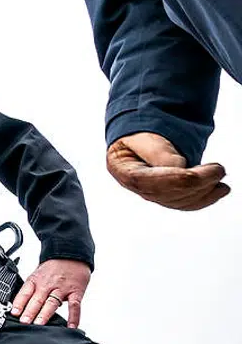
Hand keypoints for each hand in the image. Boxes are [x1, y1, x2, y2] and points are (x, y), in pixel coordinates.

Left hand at [11, 258, 90, 327]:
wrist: (71, 255)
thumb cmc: (53, 268)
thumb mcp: (37, 275)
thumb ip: (32, 290)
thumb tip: (21, 307)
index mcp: (36, 280)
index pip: (25, 292)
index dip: (19, 302)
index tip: (14, 312)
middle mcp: (47, 284)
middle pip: (37, 299)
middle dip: (30, 311)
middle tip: (24, 321)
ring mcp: (62, 289)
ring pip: (52, 302)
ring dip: (45, 314)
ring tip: (39, 324)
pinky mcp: (76, 292)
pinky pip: (74, 306)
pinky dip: (73, 317)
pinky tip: (71, 327)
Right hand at [107, 132, 228, 210]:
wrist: (138, 144)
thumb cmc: (140, 139)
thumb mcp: (144, 138)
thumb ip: (158, 152)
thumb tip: (180, 167)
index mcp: (124, 170)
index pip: (150, 182)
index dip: (179, 180)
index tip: (204, 171)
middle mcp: (136, 189)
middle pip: (168, 194)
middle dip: (198, 183)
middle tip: (219, 169)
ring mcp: (151, 196)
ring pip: (180, 201)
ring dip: (204, 191)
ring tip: (220, 174)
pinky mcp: (166, 200)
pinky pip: (186, 205)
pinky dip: (205, 199)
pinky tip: (219, 190)